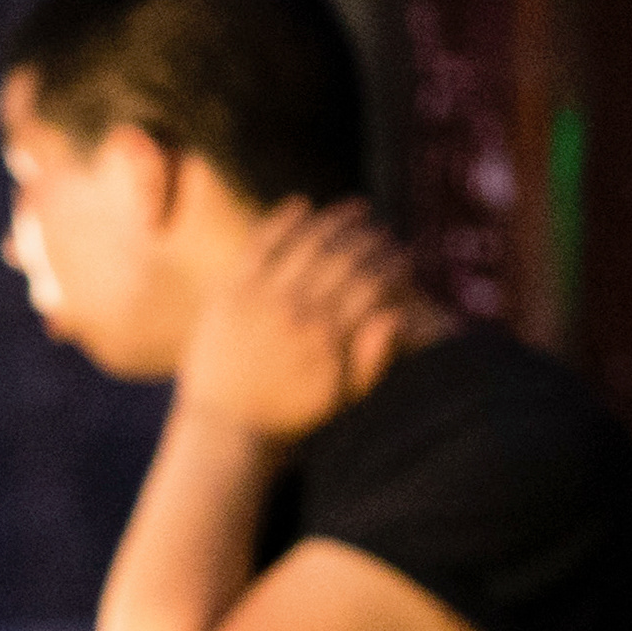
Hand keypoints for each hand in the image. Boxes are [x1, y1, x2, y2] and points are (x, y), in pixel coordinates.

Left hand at [174, 201, 439, 447]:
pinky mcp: (231, 290)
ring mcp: (262, 297)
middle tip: (385, 232)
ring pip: (307, 242)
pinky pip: (260, 244)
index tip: (405, 255)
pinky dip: (282, 221)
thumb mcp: (341, 399)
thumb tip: (400, 315)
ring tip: (356, 210)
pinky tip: (302, 205)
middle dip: (371, 240)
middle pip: (344, 258)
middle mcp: (297, 310)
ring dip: (336, 221)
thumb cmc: (289, 417)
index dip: (393, 264)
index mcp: (329, 336)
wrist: (226, 425)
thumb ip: (373, 359)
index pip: (372, 283)